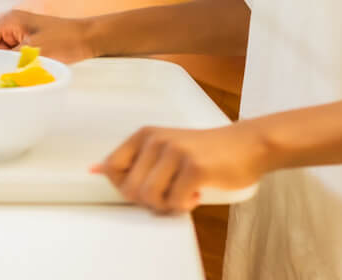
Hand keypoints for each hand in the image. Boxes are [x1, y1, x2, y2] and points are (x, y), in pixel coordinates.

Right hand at [0, 9, 98, 64]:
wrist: (89, 38)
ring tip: (26, 64)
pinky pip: (12, 50)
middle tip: (15, 66)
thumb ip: (7, 58)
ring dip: (8, 59)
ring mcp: (19, 28)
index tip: (0, 66)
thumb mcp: (33, 52)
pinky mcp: (27, 36)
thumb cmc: (65, 41)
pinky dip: (17, 59)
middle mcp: (10, 21)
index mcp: (9, 19)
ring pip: (0, 48)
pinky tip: (30, 63)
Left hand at [96, 124, 266, 213]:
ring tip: (182, 194)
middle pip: (130, 189)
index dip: (125, 187)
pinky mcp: (194, 167)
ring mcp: (175, 152)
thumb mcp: (165, 148)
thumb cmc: (205, 152)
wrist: (247, 145)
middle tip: (170, 194)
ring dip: (166, 205)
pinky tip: (197, 194)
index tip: (147, 188)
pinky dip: (185, 206)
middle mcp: (155, 140)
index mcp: (144, 135)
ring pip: (150, 196)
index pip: (112, 168)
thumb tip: (94, 170)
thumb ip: (135, 160)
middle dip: (149, 201)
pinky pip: (175, 201)